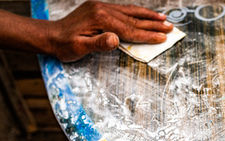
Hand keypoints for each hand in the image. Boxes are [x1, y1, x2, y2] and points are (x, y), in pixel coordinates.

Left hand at [48, 1, 172, 61]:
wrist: (51, 36)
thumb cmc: (65, 45)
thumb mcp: (79, 48)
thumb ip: (98, 44)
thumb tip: (115, 39)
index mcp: (100, 18)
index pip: (129, 29)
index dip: (147, 35)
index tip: (162, 38)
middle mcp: (103, 9)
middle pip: (134, 19)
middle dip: (153, 24)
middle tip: (170, 28)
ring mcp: (102, 7)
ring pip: (131, 12)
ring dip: (148, 15)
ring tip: (164, 18)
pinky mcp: (100, 8)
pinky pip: (124, 10)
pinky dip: (137, 12)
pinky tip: (144, 14)